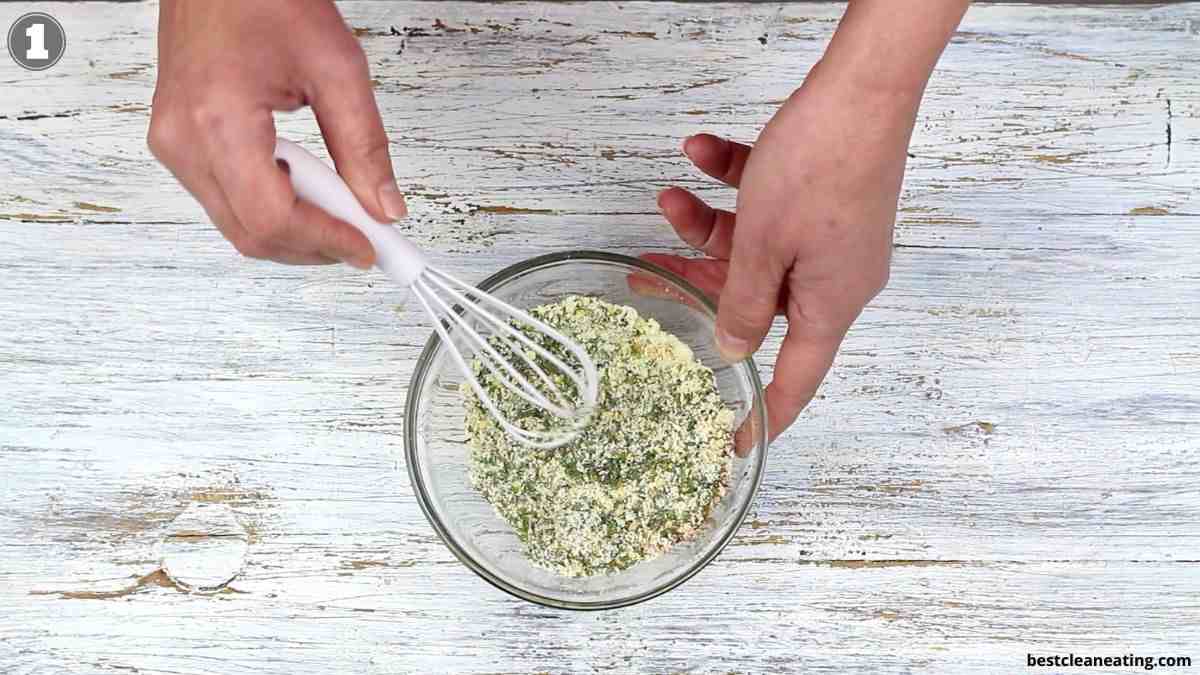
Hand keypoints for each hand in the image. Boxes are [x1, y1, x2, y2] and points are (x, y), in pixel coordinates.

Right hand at [148, 0, 405, 266]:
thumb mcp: (336, 67)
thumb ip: (364, 146)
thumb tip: (384, 207)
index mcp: (217, 122)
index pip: (272, 219)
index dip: (326, 243)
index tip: (368, 249)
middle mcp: (182, 142)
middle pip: (252, 234)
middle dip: (313, 244)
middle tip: (362, 235)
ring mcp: (173, 144)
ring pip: (237, 224)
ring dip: (294, 227)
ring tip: (338, 201)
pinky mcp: (176, 141)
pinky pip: (226, 198)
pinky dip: (271, 204)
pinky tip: (305, 182)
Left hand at [645, 73, 916, 441]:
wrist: (863, 86)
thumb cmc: (822, 164)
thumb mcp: (763, 244)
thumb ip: (741, 302)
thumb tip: (732, 347)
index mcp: (830, 303)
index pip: (796, 378)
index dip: (765, 413)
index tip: (738, 441)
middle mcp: (835, 276)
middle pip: (758, 300)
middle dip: (699, 281)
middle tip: (648, 274)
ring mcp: (832, 236)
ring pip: (756, 247)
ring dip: (707, 223)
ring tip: (669, 196)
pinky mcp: (826, 199)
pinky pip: (771, 205)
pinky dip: (735, 183)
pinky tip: (703, 152)